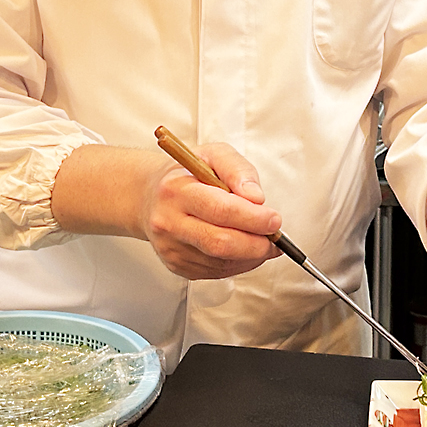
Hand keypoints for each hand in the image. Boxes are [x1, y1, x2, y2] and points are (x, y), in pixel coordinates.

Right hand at [141, 141, 282, 279]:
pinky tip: (246, 248)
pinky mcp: (177, 266)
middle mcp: (169, 222)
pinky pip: (216, 272)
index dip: (252, 218)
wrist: (149, 196)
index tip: (274, 219)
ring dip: (252, 256)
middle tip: (276, 236)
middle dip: (256, 243)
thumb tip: (256, 197)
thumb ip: (238, 170)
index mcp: (176, 190)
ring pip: (221, 262)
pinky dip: (239, 263)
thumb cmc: (187, 174)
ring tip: (265, 240)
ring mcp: (171, 248)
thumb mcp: (213, 154)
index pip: (219, 210)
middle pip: (220, 243)